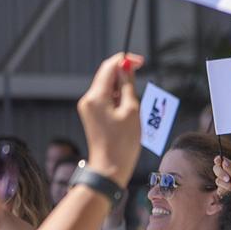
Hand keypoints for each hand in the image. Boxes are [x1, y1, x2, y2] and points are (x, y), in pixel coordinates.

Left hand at [77, 52, 144, 187]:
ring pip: (108, 89)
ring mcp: (88, 109)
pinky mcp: (92, 117)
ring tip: (136, 109)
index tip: (140, 61)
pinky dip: (119, 101)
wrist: (109, 168)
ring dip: (123, 91)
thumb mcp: (132, 111)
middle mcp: (88, 100)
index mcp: (96, 96)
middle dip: (124, 77)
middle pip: (107, 77)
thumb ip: (128, 87)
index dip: (125, 61)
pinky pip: (106, 101)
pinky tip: (129, 114)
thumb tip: (126, 69)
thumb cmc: (122, 143)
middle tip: (142, 84)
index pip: (109, 67)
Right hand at [213, 155, 230, 196]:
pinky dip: (225, 190)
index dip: (218, 160)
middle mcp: (224, 173)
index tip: (218, 159)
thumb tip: (224, 161)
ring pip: (218, 180)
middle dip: (220, 173)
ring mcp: (222, 182)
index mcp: (229, 167)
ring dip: (225, 184)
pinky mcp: (221, 191)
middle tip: (227, 179)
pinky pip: (219, 190)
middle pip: (216, 168)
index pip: (220, 160)